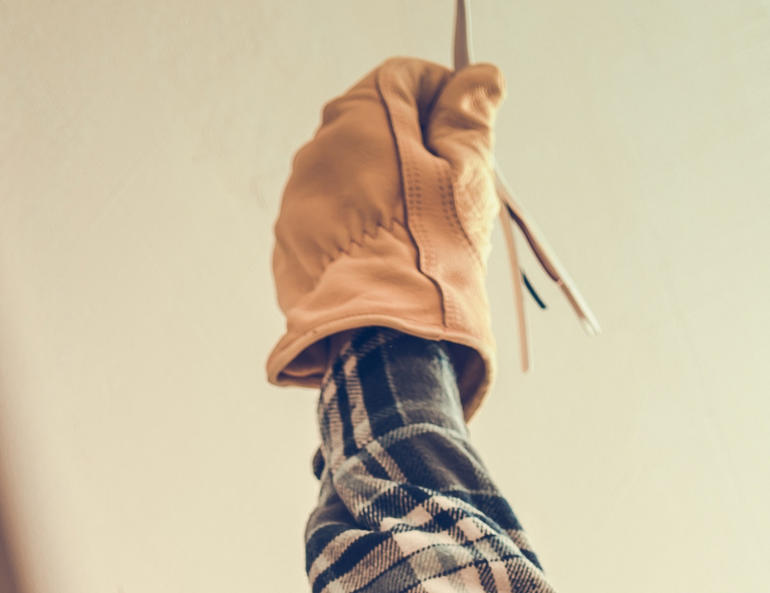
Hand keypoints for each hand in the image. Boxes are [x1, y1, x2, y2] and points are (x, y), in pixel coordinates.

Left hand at [267, 58, 504, 412]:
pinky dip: (355, 234)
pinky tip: (385, 265)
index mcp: (363, 120)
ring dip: (381, 195)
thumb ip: (468, 121)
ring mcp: (297, 200)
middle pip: (371, 130)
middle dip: (410, 152)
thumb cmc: (434, 255)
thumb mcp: (466, 181)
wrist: (387, 337)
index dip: (440, 101)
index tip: (464, 134)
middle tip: (447, 198)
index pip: (401, 80)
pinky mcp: (289, 248)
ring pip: (348, 179)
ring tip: (417, 242)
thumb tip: (480, 78)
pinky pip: (328, 224)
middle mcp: (319, 150)